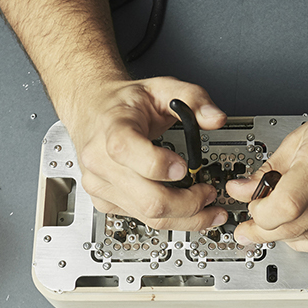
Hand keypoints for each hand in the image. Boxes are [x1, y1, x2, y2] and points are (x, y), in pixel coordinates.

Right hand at [59, 76, 228, 230]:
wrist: (91, 111)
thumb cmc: (123, 104)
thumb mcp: (161, 88)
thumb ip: (193, 98)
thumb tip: (215, 118)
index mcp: (112, 130)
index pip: (128, 152)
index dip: (160, 165)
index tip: (185, 167)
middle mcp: (101, 163)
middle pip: (149, 200)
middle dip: (189, 203)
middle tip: (209, 194)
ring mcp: (101, 186)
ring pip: (149, 217)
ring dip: (186, 217)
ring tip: (208, 207)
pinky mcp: (105, 201)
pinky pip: (143, 219)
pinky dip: (171, 218)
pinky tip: (185, 210)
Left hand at [226, 91, 307, 251]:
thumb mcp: (301, 136)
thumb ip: (267, 168)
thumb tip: (241, 190)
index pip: (286, 205)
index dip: (260, 214)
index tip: (251, 207)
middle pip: (294, 227)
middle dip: (262, 231)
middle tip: (248, 227)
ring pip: (307, 239)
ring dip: (282, 235)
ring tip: (272, 221)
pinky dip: (304, 239)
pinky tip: (294, 229)